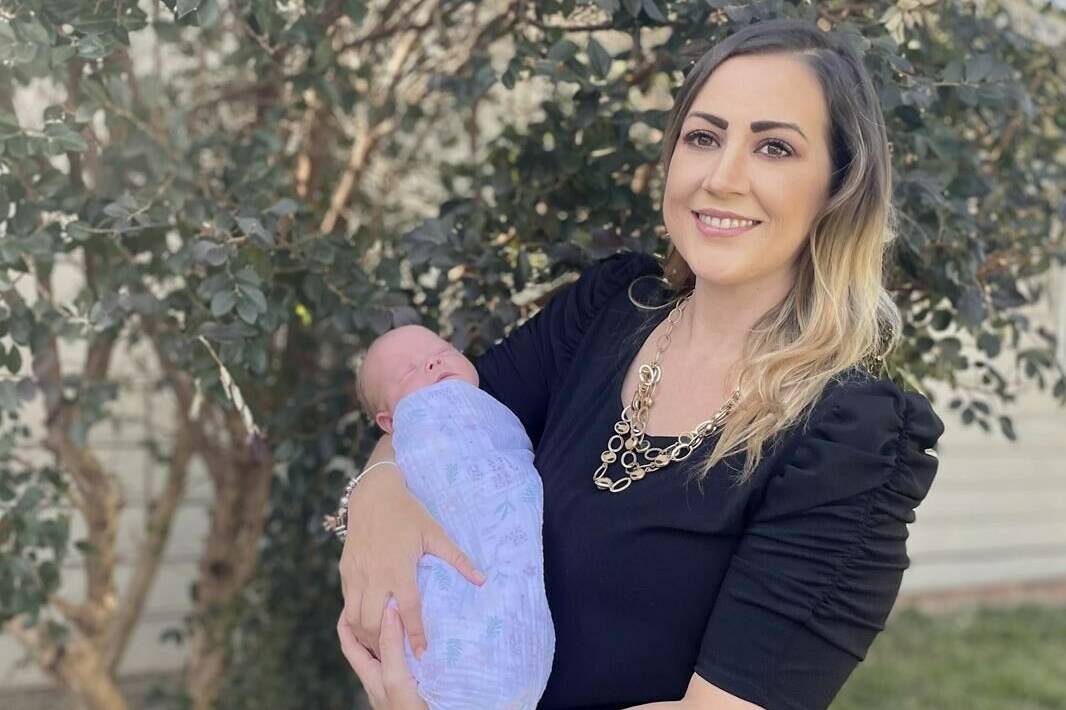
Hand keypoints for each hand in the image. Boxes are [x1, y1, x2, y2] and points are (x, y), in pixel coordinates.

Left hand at [338, 606, 427, 709]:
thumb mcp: (395, 678)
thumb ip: (390, 647)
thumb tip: (387, 610)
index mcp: (370, 675)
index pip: (349, 644)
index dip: (345, 622)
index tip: (349, 600)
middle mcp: (379, 679)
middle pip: (368, 647)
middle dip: (369, 623)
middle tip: (379, 600)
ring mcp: (395, 685)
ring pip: (388, 654)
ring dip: (391, 635)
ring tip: (401, 614)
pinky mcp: (411, 688)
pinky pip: (404, 662)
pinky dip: (407, 648)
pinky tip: (419, 642)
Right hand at [339, 448, 485, 657]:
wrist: (373, 494)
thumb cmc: (408, 513)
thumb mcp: (435, 533)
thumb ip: (457, 558)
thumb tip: (482, 579)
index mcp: (399, 568)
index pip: (408, 610)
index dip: (416, 635)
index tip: (422, 655)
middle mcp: (374, 575)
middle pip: (374, 623)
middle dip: (384, 644)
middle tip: (398, 656)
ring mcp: (356, 574)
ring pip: (354, 618)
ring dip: (366, 636)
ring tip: (380, 647)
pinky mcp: (345, 571)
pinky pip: (347, 604)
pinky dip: (354, 620)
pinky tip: (366, 626)